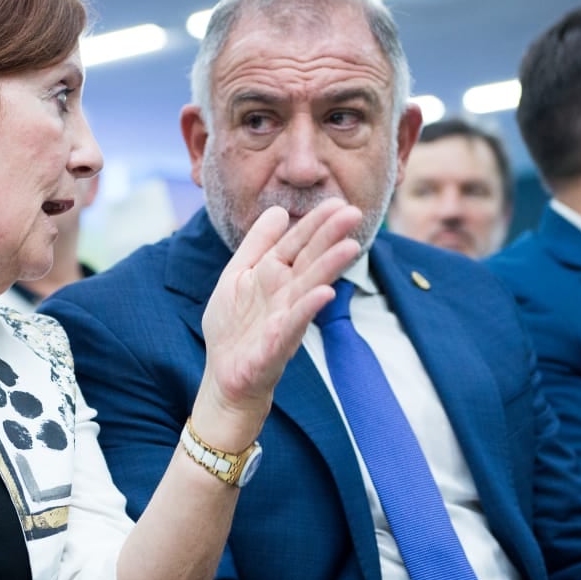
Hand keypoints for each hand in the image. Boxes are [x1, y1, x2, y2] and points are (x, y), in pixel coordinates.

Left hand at [195, 200, 361, 442]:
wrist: (226, 377)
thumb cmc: (233, 328)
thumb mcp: (237, 275)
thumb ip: (257, 244)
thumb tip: (279, 209)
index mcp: (273, 275)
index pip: (297, 243)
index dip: (315, 223)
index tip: (339, 202)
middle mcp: (284, 294)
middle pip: (309, 260)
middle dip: (330, 237)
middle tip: (354, 213)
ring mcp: (283, 318)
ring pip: (308, 288)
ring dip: (329, 268)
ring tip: (350, 247)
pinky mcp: (276, 344)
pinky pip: (294, 323)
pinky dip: (308, 308)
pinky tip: (323, 294)